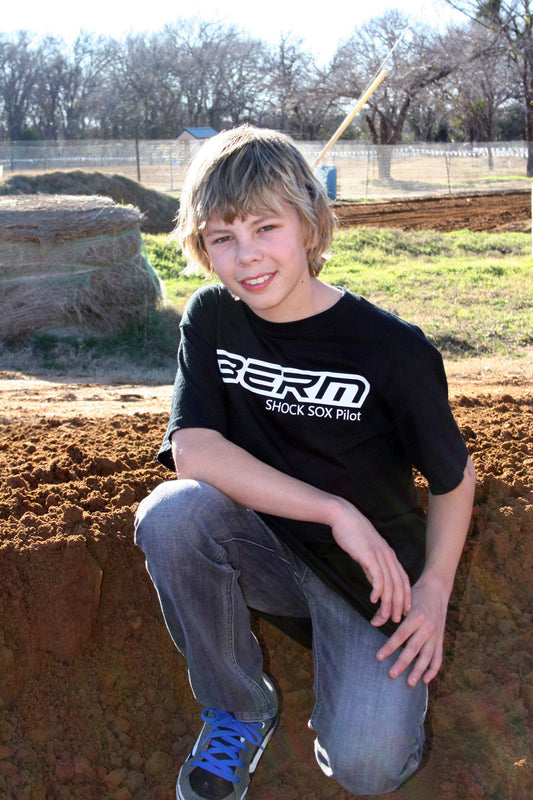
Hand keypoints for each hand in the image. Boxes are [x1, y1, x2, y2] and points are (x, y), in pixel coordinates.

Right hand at [330, 501, 411, 624]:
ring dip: (388, 603)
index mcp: (389, 555)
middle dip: (399, 604)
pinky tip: (373, 600)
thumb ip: (373, 568)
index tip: (405, 610)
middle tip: (396, 620)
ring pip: (389, 584)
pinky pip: (377, 576)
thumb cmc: (353, 534)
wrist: (344, 517)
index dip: (406, 596)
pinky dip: (377, 590)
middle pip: (399, 585)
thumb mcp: (367, 553)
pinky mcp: (369, 555)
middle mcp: (388, 556)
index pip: (403, 579)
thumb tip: (375, 584)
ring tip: (385, 616)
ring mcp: (379, 556)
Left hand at [375, 576, 448, 686]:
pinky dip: (433, 669)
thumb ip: (387, 612)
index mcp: (417, 616)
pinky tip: (426, 680)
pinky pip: (438, 657)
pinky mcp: (441, 639)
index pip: (401, 635)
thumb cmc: (416, 594)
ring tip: (409, 683)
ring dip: (419, 671)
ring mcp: (436, 634)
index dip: (389, 647)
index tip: (379, 657)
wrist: (437, 589)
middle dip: (402, 663)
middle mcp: (428, 627)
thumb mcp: (402, 600)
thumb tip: (373, 623)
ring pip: (427, 656)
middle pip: (414, 649)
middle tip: (391, 674)